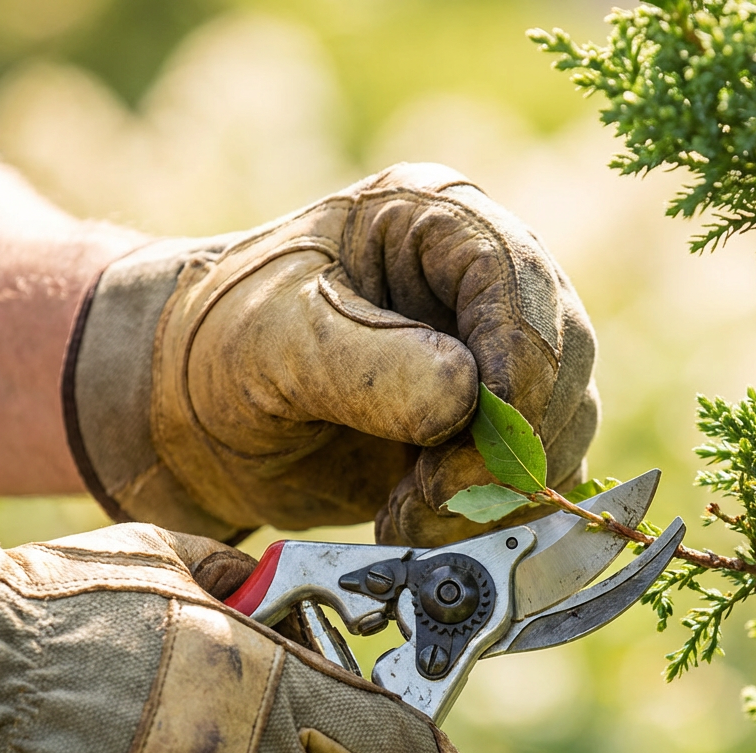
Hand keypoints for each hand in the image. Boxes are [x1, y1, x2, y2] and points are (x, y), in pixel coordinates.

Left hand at [68, 163, 598, 544]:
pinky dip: (491, 519)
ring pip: (559, 431)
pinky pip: (532, 481)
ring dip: (498, 494)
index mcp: (437, 223)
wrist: (194, 418)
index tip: (467, 451)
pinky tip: (423, 525)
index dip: (516, 370)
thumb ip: (366, 364)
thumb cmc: (219, 348)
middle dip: (508, 448)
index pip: (519, 282)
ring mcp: (494, 362)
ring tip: (408, 515)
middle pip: (562, 362)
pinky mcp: (487, 434)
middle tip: (431, 498)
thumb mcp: (273, 340)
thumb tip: (465, 401)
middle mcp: (482, 286)